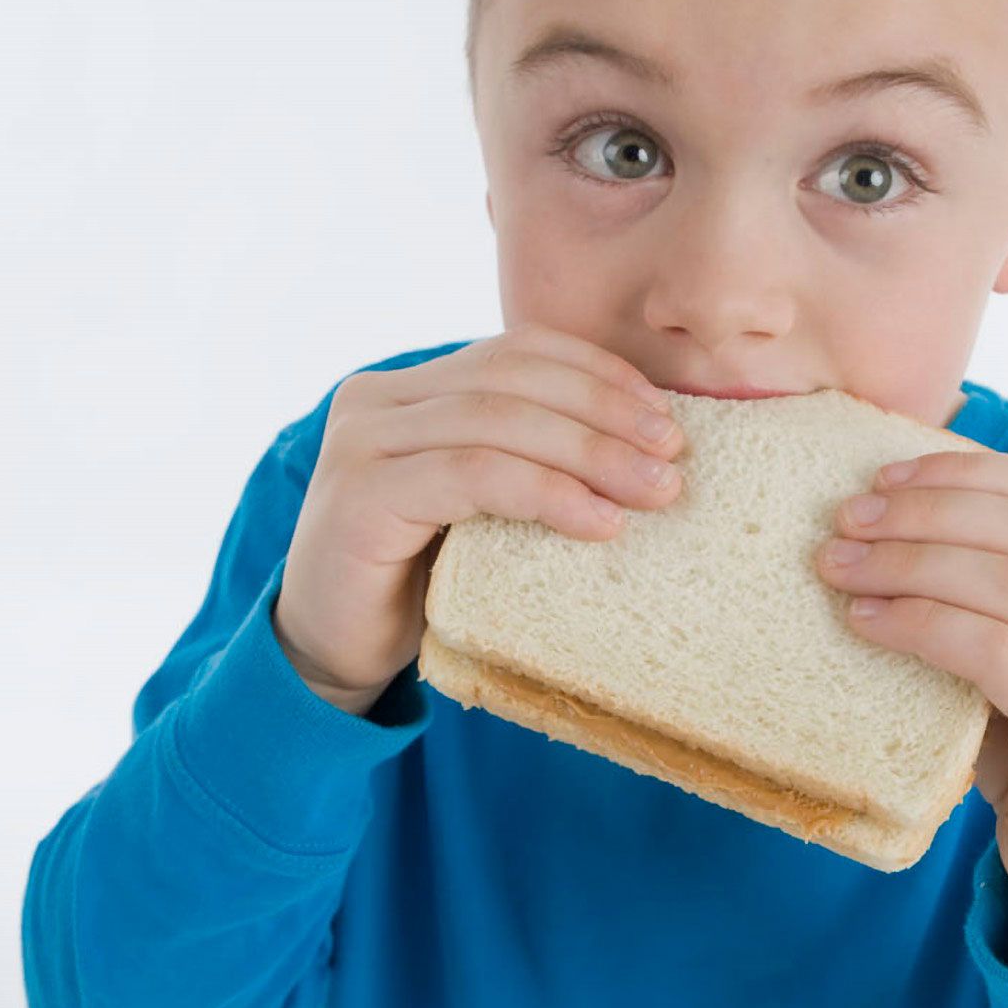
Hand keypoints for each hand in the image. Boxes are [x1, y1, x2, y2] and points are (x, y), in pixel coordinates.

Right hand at [272, 324, 688, 702]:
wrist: (334, 655)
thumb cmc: (420, 584)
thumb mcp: (482, 506)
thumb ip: (526, 459)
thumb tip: (645, 441)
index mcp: (410, 388)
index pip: (517, 351)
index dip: (597, 373)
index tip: (664, 415)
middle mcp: (376, 399)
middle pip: (513, 378)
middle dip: (605, 412)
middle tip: (674, 456)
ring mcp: (360, 442)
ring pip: (498, 421)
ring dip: (589, 453)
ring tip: (654, 491)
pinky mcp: (360, 495)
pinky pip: (472, 474)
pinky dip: (546, 492)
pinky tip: (599, 522)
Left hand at [815, 449, 1007, 940]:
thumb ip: (998, 589)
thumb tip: (885, 512)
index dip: (964, 474)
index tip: (883, 478)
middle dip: (926, 514)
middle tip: (846, 520)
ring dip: (913, 565)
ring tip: (841, 568)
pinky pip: (1004, 656)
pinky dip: (927, 627)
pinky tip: (869, 624)